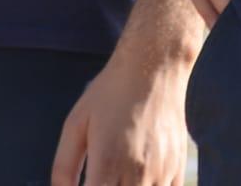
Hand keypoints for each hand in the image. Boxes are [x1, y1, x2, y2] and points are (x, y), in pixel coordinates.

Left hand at [50, 44, 191, 185]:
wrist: (155, 66)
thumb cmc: (110, 92)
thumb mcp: (75, 124)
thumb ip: (63, 167)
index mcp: (108, 163)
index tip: (85, 184)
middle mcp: (137, 171)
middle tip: (98, 179)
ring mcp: (161, 169)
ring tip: (116, 179)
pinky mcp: (177, 164)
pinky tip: (138, 181)